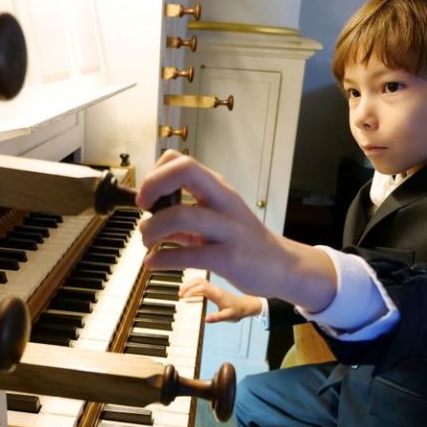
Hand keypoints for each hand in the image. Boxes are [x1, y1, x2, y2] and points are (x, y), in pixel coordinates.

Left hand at [136, 151, 336, 311]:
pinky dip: (162, 259)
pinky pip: (187, 254)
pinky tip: (152, 263)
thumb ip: (185, 219)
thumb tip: (152, 221)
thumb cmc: (246, 241)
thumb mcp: (217, 221)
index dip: (156, 174)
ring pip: (182, 215)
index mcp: (218, 189)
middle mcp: (224, 201)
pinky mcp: (229, 257)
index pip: (182, 160)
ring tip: (147, 241)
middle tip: (144, 209)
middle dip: (153, 185)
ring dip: (153, 229)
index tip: (146, 197)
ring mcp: (228, 229)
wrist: (282, 266)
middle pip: (185, 171)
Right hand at [180, 276, 261, 322]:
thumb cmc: (237, 311)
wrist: (245, 306)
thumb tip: (205, 319)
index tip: (184, 298)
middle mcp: (215, 289)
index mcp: (217, 294)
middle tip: (179, 295)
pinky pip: (201, 285)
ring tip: (181, 293)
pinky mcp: (213, 290)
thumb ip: (217, 317)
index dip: (192, 291)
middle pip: (199, 281)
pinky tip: (188, 293)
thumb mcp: (228, 316)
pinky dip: (193, 287)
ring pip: (199, 281)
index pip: (202, 287)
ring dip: (189, 285)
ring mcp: (213, 288)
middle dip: (188, 286)